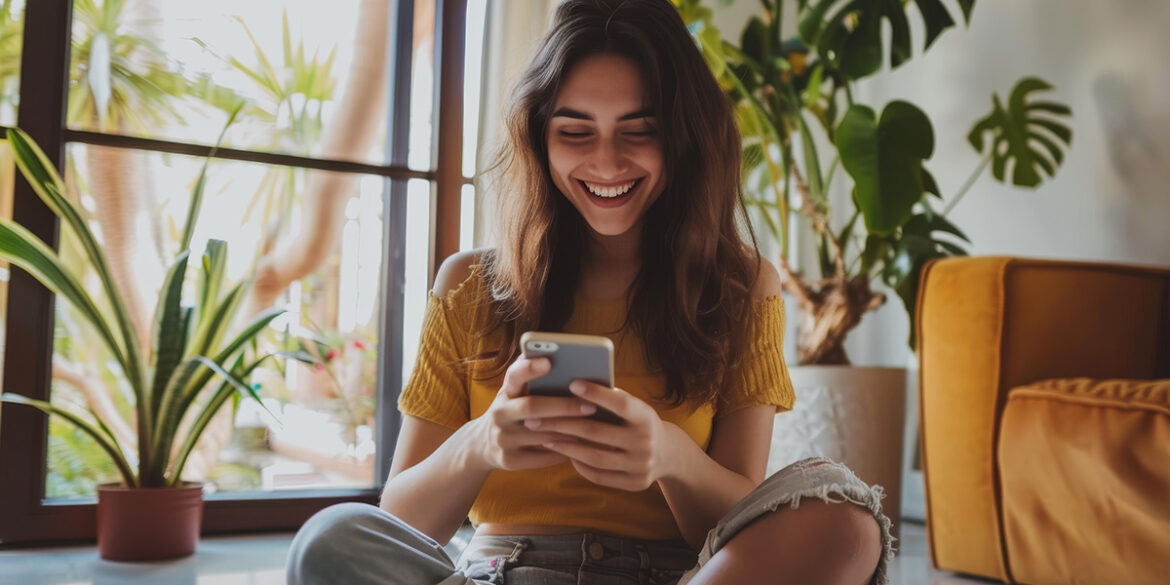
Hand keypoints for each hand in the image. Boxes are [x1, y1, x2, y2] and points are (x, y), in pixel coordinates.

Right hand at [468, 357, 599, 471]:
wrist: (482, 445)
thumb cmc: (511, 410)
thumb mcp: (514, 392)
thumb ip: (530, 375)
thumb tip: (559, 352)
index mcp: (505, 392)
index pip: (514, 376)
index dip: (529, 369)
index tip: (549, 361)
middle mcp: (499, 414)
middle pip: (532, 407)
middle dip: (563, 406)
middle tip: (590, 406)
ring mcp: (503, 438)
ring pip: (542, 435)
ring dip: (569, 431)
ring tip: (594, 427)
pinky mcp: (509, 460)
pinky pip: (542, 457)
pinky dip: (563, 451)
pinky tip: (582, 446)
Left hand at [528, 380, 681, 490]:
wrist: (669, 454)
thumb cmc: (640, 423)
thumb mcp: (636, 408)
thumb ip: (612, 401)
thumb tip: (573, 387)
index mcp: (646, 417)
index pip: (619, 403)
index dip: (596, 394)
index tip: (572, 383)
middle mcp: (645, 442)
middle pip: (596, 432)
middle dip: (562, 424)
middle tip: (535, 417)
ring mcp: (640, 466)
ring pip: (593, 456)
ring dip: (564, 446)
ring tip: (544, 437)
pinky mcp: (634, 484)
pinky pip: (598, 475)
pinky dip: (578, 463)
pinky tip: (563, 453)